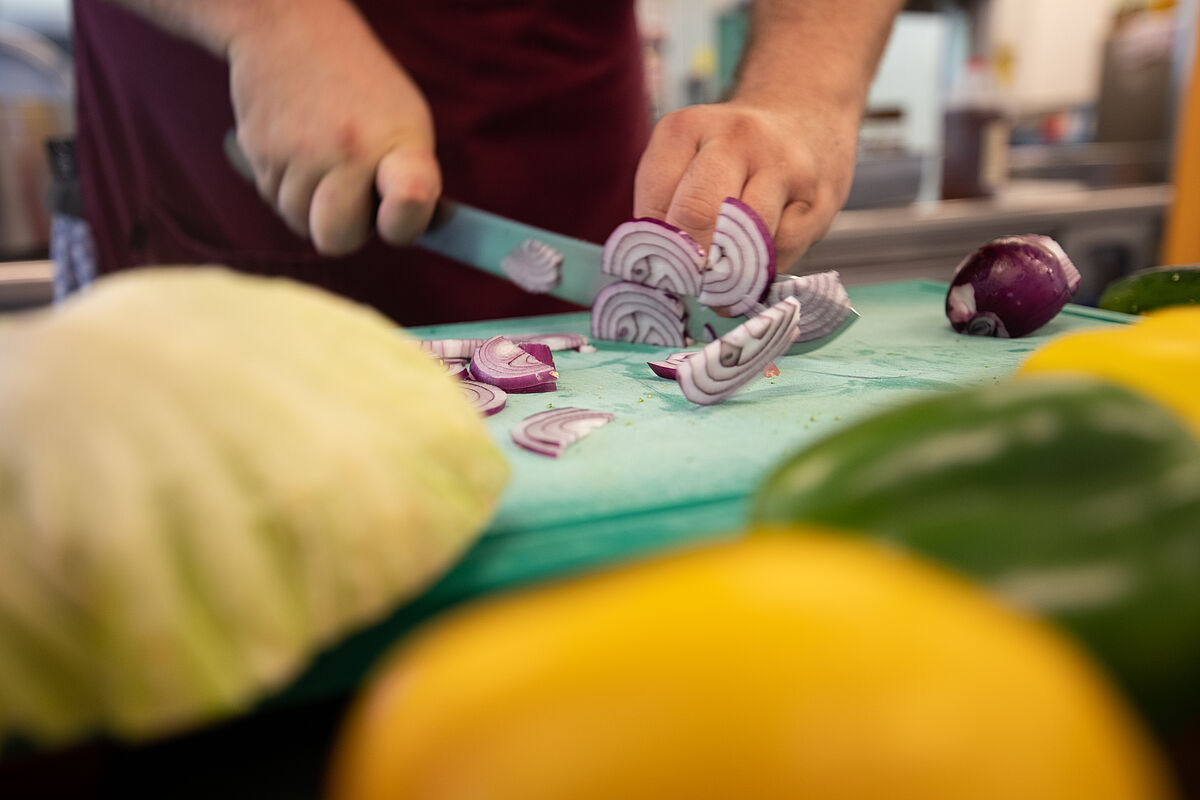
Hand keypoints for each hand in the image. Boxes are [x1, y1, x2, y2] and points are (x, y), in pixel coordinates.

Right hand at [227, 3, 439, 255]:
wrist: (288, 30)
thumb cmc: (361, 88)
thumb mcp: (405, 121)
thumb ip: (412, 179)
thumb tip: (425, 231)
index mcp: (398, 143)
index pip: (410, 200)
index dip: (404, 221)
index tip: (396, 216)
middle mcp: (349, 151)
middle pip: (338, 240)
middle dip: (343, 228)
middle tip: (351, 192)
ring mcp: (299, 155)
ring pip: (300, 223)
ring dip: (311, 205)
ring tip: (323, 159)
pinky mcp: (259, 154)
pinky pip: (274, 201)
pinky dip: (287, 187)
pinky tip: (299, 150)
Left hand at [633, 100, 858, 270]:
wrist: (807, 115)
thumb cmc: (731, 154)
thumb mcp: (686, 162)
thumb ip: (666, 210)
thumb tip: (659, 276)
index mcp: (685, 129)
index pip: (655, 206)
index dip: (655, 251)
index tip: (659, 275)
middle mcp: (734, 138)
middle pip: (697, 217)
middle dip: (689, 265)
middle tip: (687, 290)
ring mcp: (782, 165)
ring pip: (744, 240)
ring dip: (728, 276)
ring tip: (720, 290)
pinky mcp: (817, 198)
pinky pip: (780, 251)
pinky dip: (763, 269)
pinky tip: (757, 263)